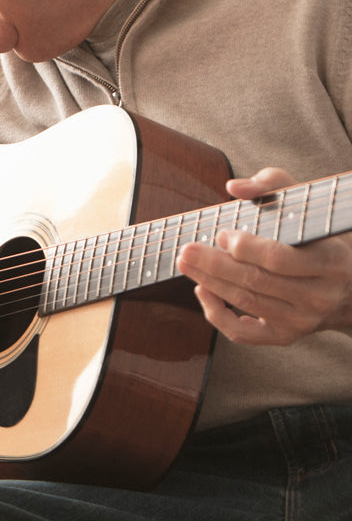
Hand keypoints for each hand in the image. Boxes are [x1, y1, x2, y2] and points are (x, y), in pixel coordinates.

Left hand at [177, 167, 351, 344]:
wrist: (351, 286)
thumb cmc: (320, 237)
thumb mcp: (308, 204)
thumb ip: (273, 184)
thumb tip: (233, 188)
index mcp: (330, 262)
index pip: (280, 259)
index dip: (245, 248)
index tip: (222, 233)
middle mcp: (320, 296)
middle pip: (257, 282)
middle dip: (215, 265)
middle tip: (187, 250)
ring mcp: (303, 320)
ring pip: (247, 303)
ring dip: (210, 282)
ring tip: (185, 262)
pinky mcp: (286, 336)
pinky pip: (245, 334)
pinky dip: (218, 315)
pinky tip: (202, 290)